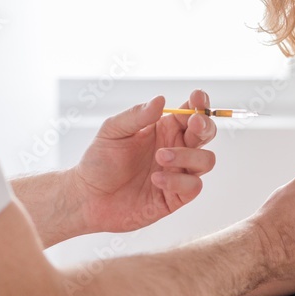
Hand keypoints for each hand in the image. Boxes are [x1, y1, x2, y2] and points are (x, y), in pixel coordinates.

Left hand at [70, 90, 217, 234]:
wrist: (88, 197)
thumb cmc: (99, 161)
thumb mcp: (112, 131)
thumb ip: (137, 116)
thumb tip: (161, 100)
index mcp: (163, 129)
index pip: (191, 112)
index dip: (200, 103)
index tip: (197, 98)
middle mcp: (175, 149)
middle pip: (206, 134)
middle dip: (205, 126)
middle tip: (192, 123)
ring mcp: (177, 173)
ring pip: (206, 160)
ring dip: (188, 156)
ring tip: (160, 156)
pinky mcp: (175, 197)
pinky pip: (193, 186)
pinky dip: (178, 181)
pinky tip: (156, 179)